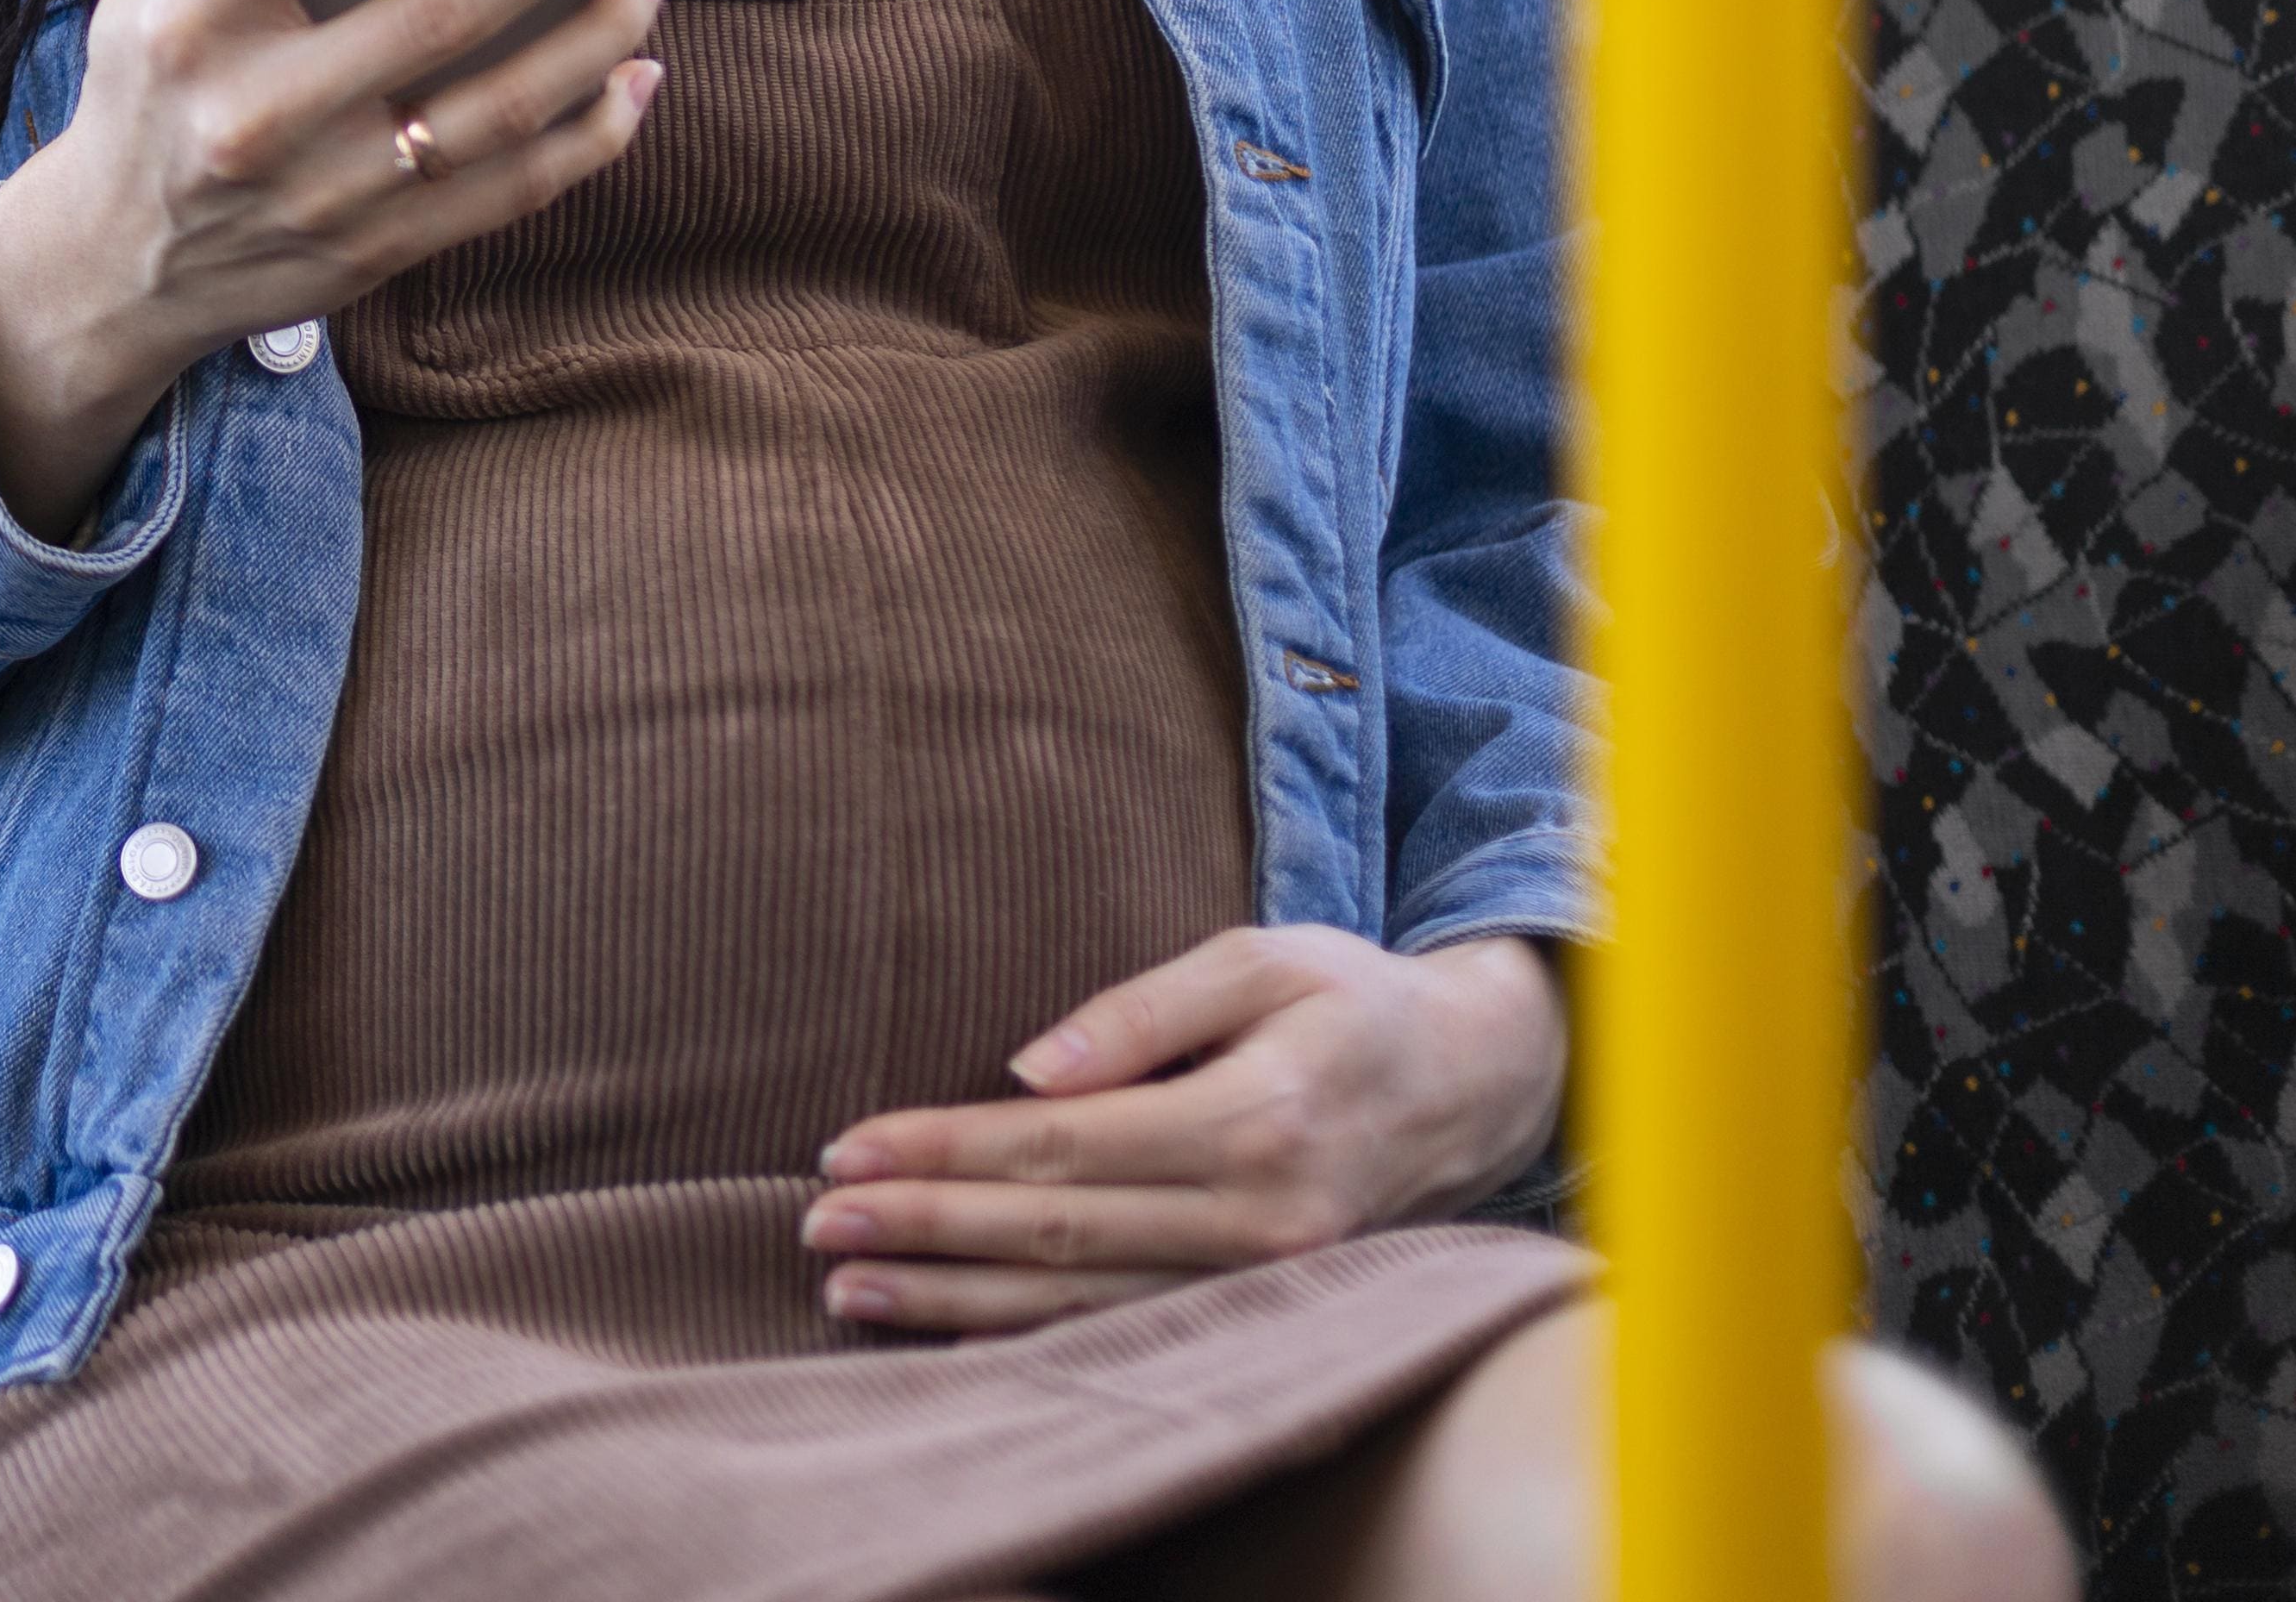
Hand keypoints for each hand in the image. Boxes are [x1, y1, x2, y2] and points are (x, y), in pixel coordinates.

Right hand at [0, 0, 680, 536]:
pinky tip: (635, 69)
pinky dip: (593, 130)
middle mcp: (264, 115)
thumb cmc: (146, 97)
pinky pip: (515, 188)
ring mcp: (331, 191)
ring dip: (601, 28)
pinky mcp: (382, 247)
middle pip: (441, 13)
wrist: (119, 270)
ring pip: (502, 108)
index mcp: (195, 28)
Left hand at [797, 929, 1567, 1336]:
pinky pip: (1129, 1330)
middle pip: (1059, 1232)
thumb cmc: (1350, 1001)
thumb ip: (1141, 1010)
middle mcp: (1264, 1219)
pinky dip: (1031, 1337)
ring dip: (957, 1301)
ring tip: (851, 1290)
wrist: (1477, 1084)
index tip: (847, 1151)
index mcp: (1256, 1117)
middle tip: (819, 1226)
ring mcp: (1269, 1281)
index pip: (1063, 1145)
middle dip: (926, 1230)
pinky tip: (949, 1333)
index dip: (946, 1151)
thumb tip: (1028, 1067)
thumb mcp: (1259, 959)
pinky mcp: (1265, 1310)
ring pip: (1085, 1303)